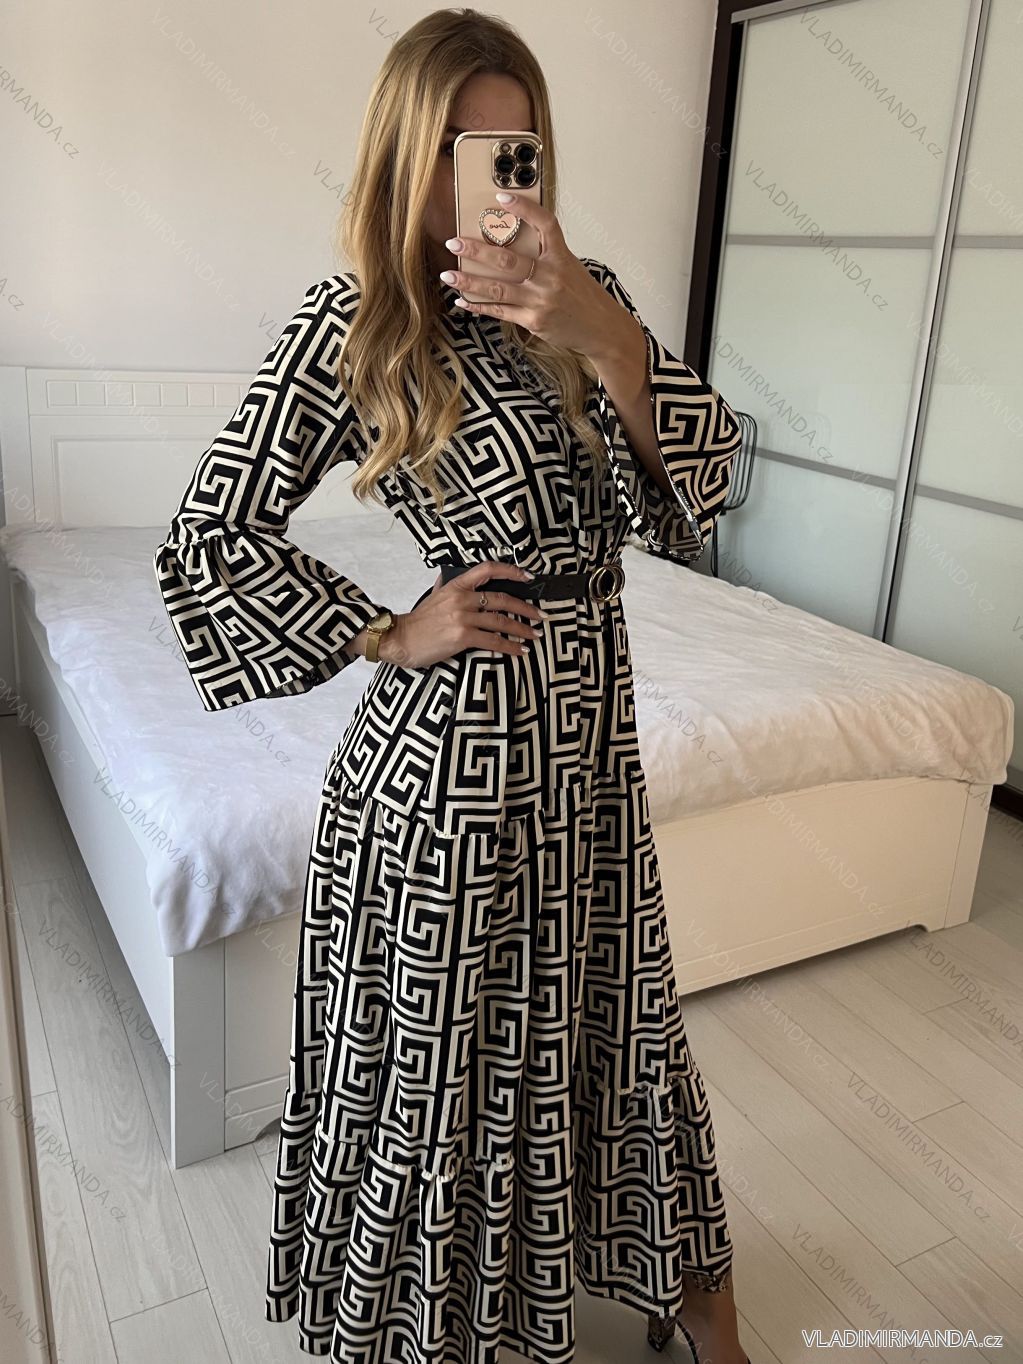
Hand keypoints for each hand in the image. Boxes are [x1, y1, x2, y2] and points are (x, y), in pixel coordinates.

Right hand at [356, 560, 545, 667]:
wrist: (399, 639)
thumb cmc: (417, 622)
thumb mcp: (432, 597)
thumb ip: (446, 586)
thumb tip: (447, 575)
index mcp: (456, 586)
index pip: (487, 570)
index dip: (511, 571)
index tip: (528, 577)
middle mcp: (462, 599)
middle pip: (503, 599)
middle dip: (526, 608)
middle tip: (541, 615)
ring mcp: (463, 617)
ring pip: (501, 621)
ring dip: (523, 629)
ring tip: (535, 635)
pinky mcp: (462, 637)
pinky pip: (494, 641)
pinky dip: (510, 647)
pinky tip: (520, 651)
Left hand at [440, 196, 637, 360]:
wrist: (600, 329)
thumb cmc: (582, 296)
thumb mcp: (569, 267)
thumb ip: (544, 256)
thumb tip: (508, 242)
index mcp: (562, 257)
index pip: (544, 224)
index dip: (524, 209)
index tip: (502, 198)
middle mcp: (551, 276)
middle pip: (508, 259)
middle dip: (476, 251)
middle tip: (453, 243)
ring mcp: (541, 300)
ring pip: (497, 288)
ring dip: (469, 281)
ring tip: (447, 275)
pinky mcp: (534, 321)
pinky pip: (500, 312)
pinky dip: (479, 306)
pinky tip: (462, 301)